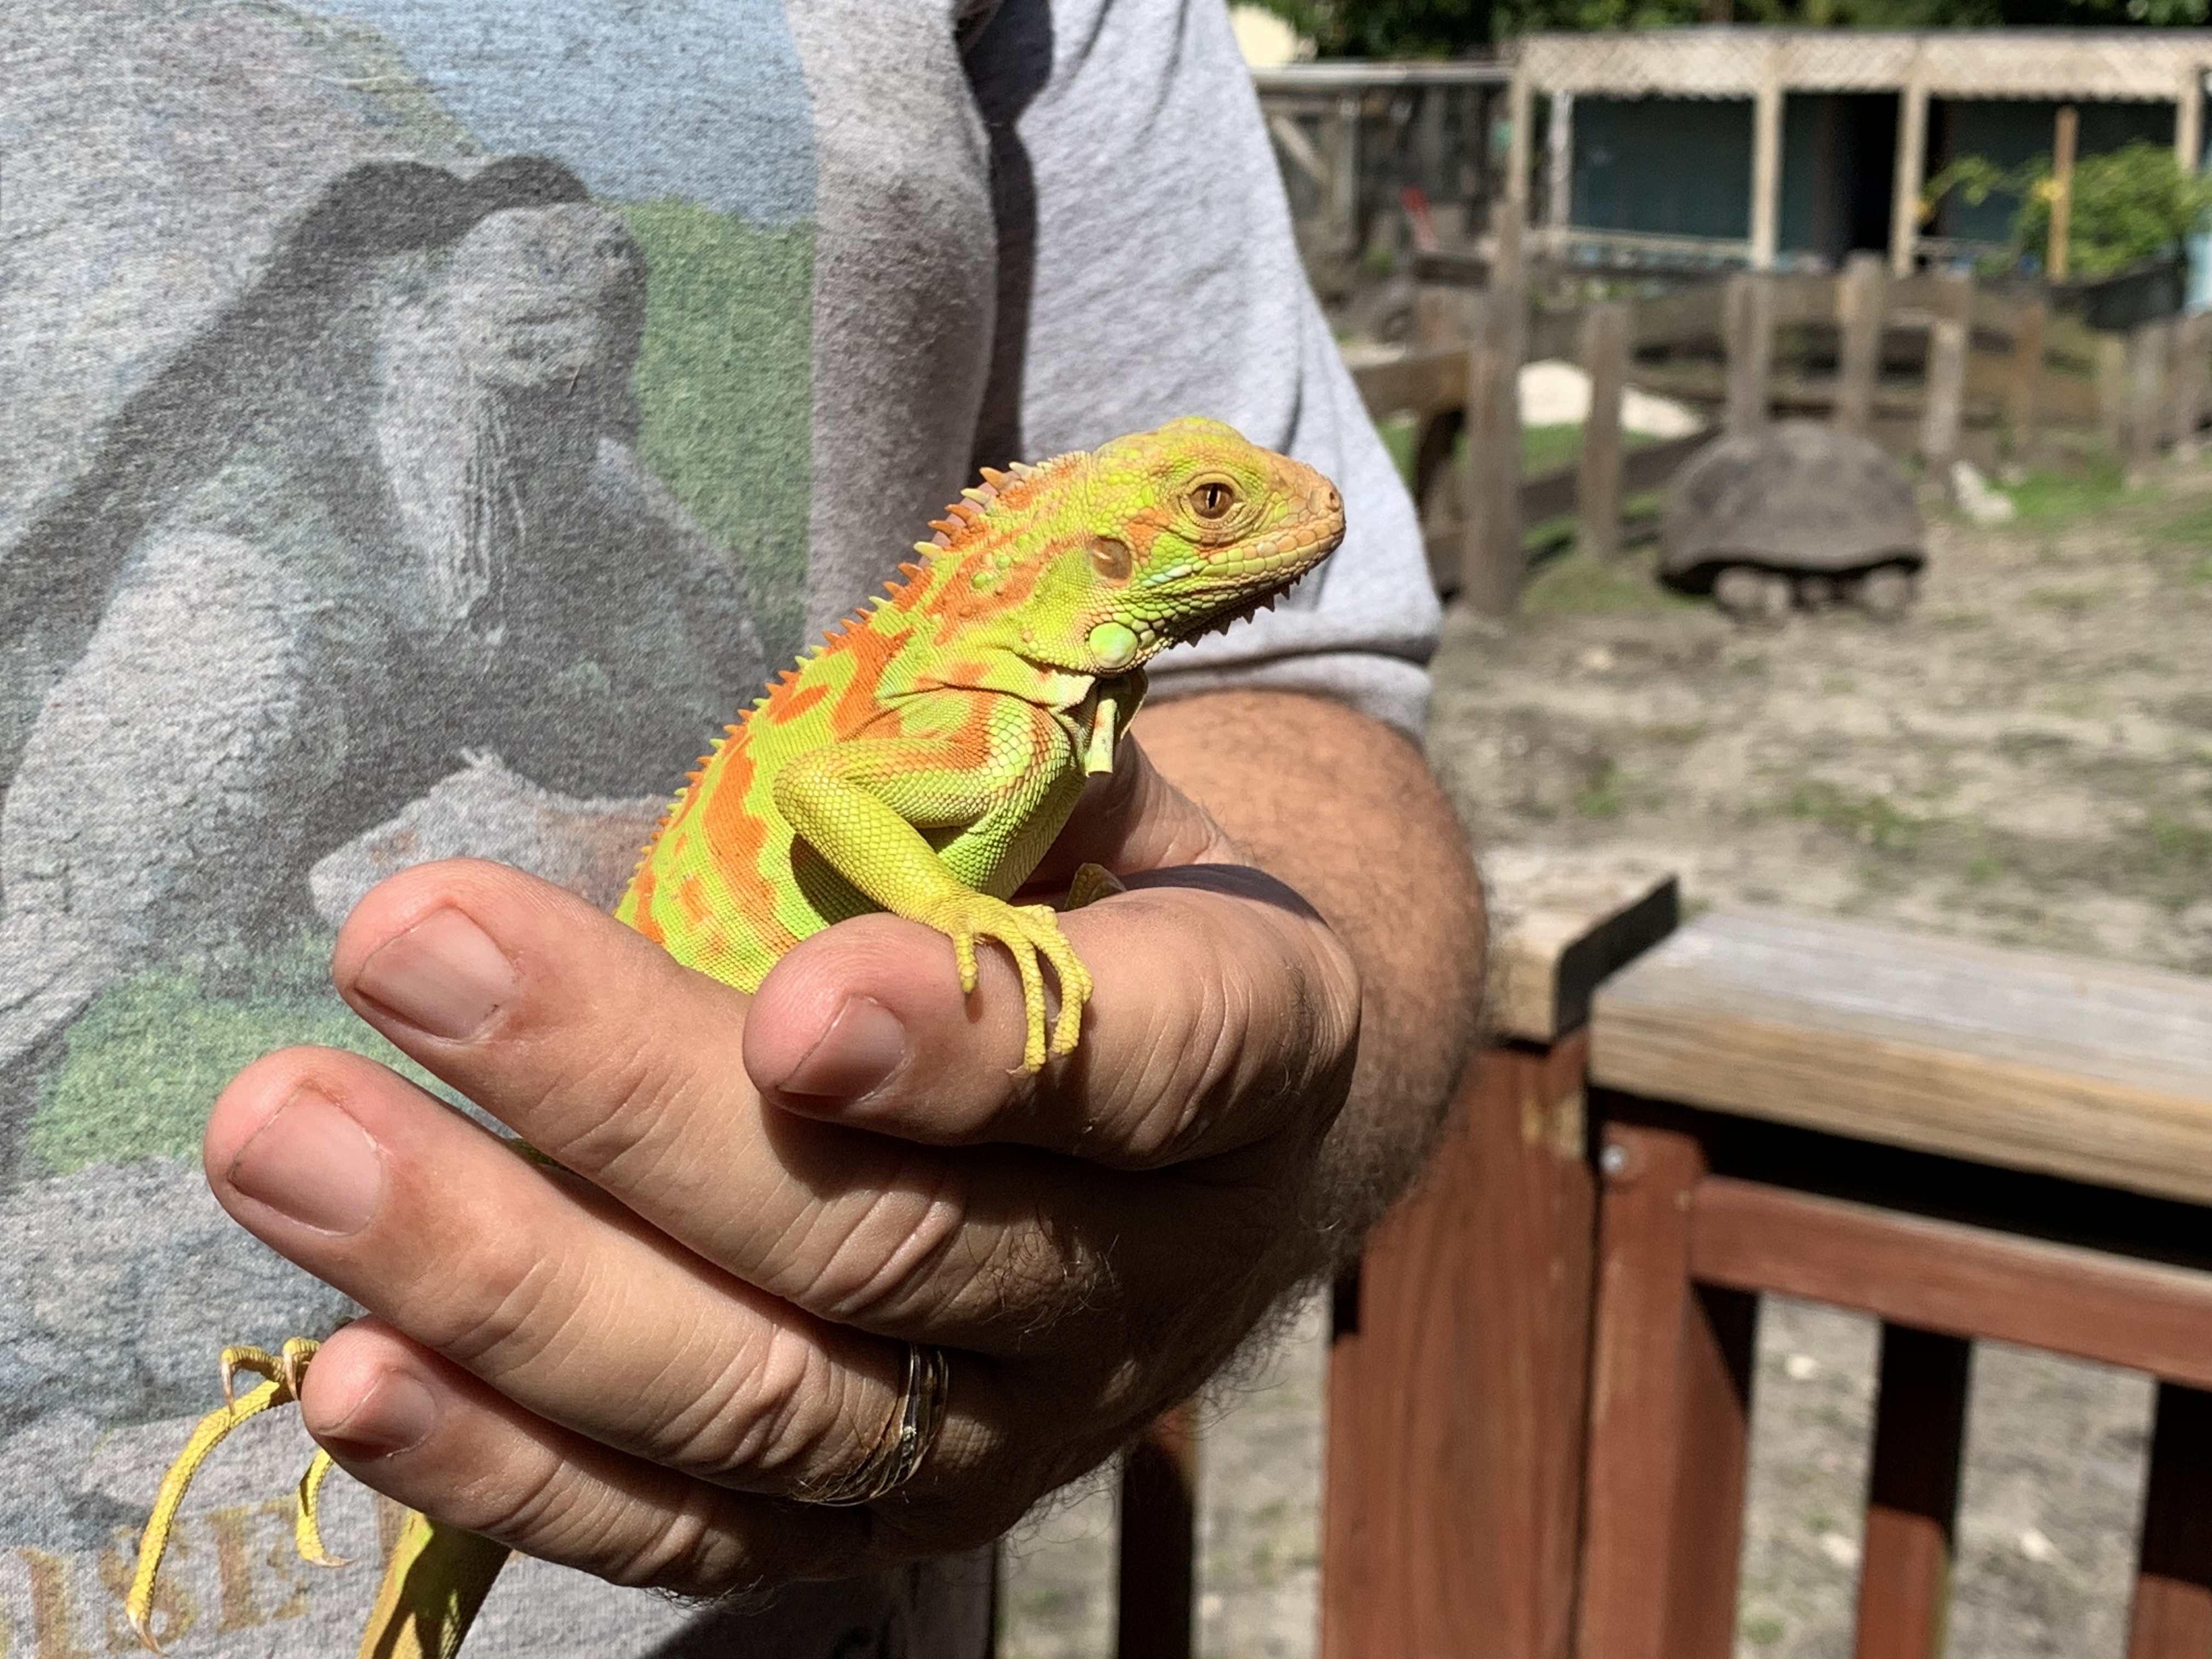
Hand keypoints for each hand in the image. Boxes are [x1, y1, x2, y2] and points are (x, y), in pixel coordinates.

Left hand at [197, 736, 1361, 1591]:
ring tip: (286, 1146)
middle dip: (626, 1107)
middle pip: (891, 1242)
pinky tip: (354, 1372)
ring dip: (509, 1284)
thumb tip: (829, 765)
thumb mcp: (1102, 802)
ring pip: (765, 1401)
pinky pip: (698, 1532)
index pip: (1146, 1064)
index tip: (796, 1008)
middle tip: (406, 950)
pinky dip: (516, 1466)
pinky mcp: (884, 1518)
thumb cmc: (1103, 901)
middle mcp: (1151, 1273)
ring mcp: (1016, 1429)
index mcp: (1253, 1048)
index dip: (978, 1046)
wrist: (1185, 1122)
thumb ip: (992, 777)